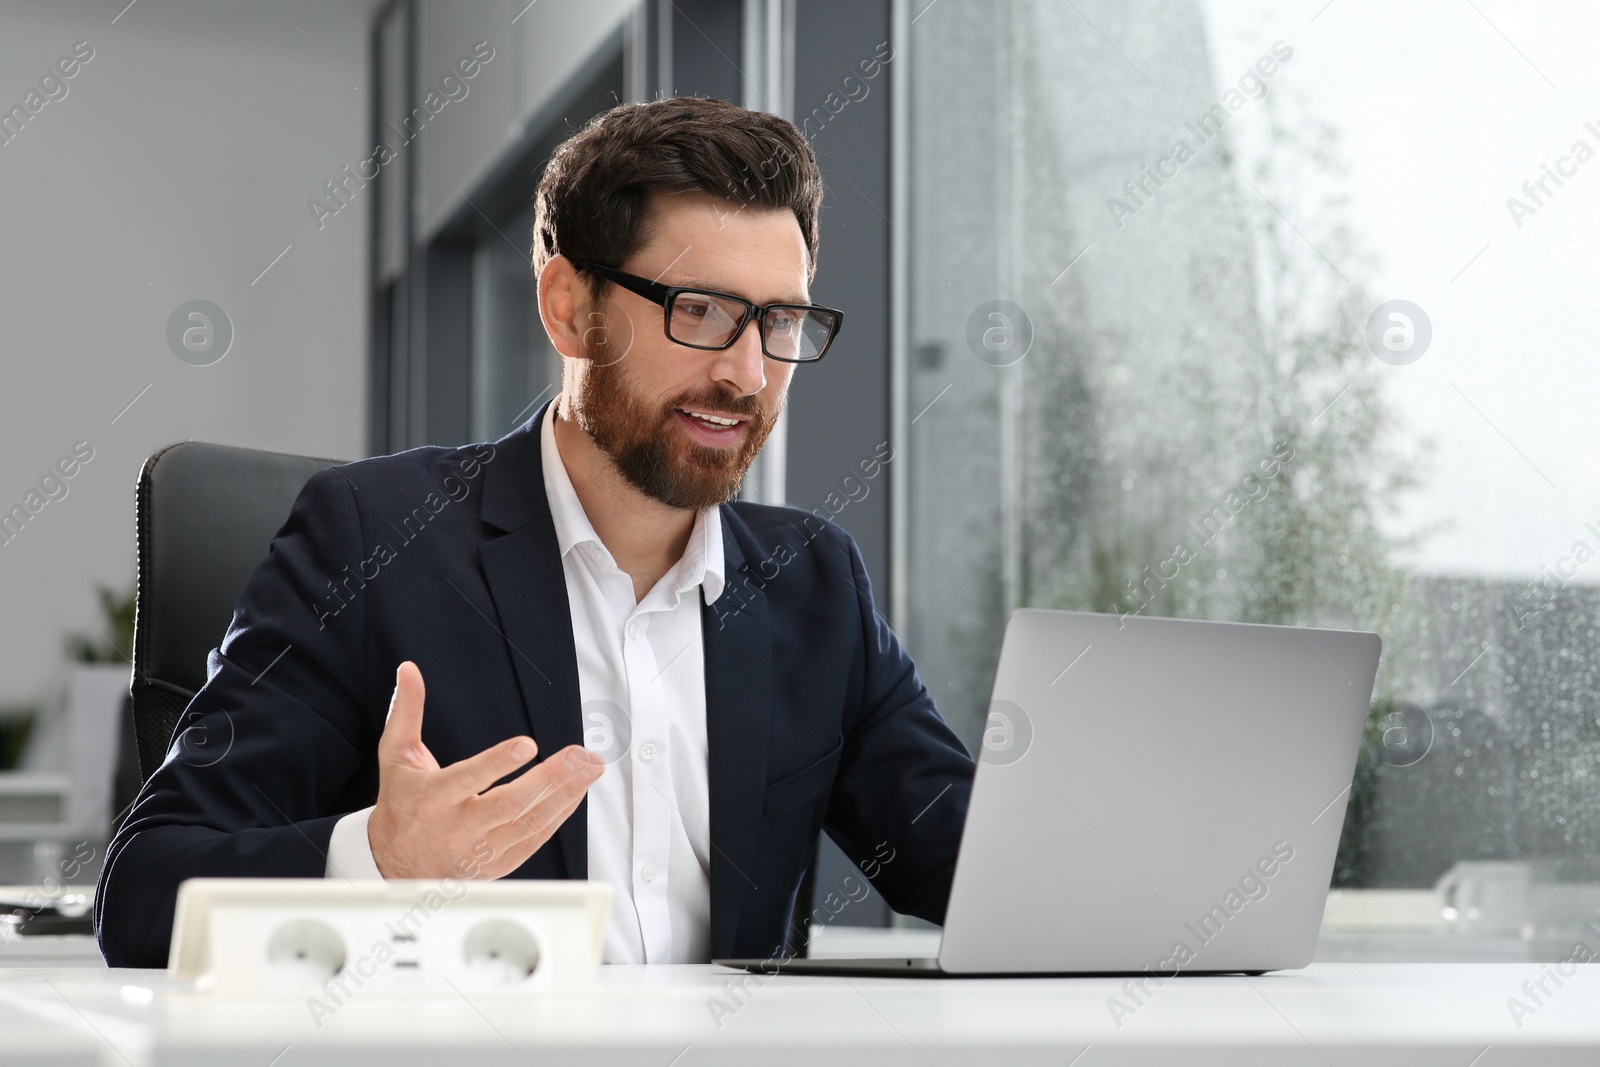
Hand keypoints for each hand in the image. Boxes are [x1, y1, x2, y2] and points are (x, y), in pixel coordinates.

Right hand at [366, 660, 603, 878]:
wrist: (395, 865)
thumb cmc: (401, 803)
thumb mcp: (396, 755)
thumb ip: (405, 711)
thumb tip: (409, 669)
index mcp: (432, 798)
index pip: (468, 779)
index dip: (498, 762)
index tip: (528, 744)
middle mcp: (456, 828)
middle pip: (509, 805)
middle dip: (550, 778)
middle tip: (581, 755)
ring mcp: (479, 851)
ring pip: (529, 824)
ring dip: (566, 795)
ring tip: (590, 768)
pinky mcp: (497, 865)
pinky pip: (534, 840)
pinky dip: (560, 815)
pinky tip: (577, 793)